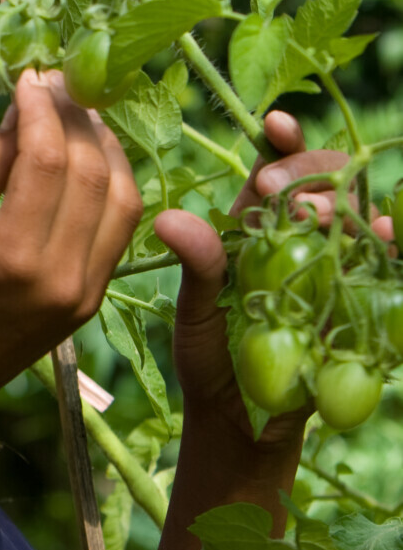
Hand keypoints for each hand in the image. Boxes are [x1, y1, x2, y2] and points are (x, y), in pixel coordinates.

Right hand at [0, 69, 142, 411]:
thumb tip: (20, 111)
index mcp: (14, 257)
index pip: (47, 161)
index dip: (43, 110)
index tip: (30, 77)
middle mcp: (63, 274)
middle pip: (93, 173)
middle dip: (77, 118)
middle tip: (56, 83)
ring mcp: (87, 290)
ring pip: (123, 198)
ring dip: (106, 146)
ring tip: (78, 111)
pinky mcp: (95, 297)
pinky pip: (121, 227)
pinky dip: (114, 182)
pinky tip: (92, 155)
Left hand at [154, 111, 377, 446]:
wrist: (244, 424)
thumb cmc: (210, 364)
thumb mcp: (196, 315)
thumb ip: (197, 268)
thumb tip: (170, 218)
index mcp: (254, 229)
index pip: (275, 170)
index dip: (282, 142)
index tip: (275, 125)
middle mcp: (302, 239)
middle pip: (323, 181)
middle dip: (308, 171)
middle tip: (278, 190)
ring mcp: (338, 267)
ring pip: (360, 214)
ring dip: (348, 203)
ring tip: (321, 214)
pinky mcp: (367, 301)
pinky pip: (389, 265)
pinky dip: (392, 245)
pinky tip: (387, 236)